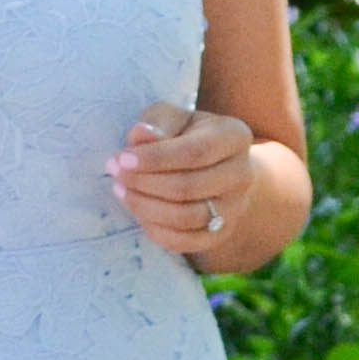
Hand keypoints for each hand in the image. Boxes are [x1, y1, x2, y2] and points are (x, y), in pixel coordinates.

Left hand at [109, 97, 259, 264]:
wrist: (214, 165)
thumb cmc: (185, 134)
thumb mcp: (172, 117)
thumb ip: (157, 123)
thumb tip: (140, 135)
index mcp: (234, 137)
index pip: (195, 152)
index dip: (155, 158)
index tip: (122, 159)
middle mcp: (243, 174)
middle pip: (189, 187)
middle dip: (145, 183)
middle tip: (116, 174)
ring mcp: (235, 208)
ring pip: (186, 217)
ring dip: (146, 207)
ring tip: (121, 191)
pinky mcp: (221, 233)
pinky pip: (186, 242)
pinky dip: (156, 230)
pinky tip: (138, 212)